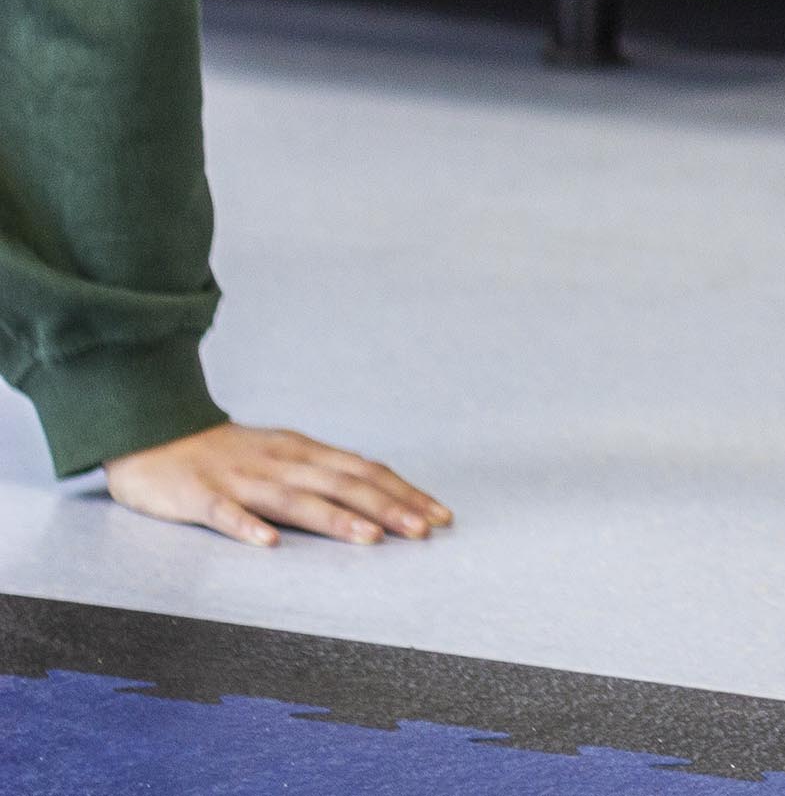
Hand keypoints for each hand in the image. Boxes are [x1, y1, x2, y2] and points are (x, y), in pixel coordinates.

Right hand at [103, 423, 452, 547]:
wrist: (153, 434)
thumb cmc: (226, 454)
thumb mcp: (284, 454)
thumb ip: (324, 474)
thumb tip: (379, 494)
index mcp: (303, 453)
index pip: (365, 472)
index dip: (404, 493)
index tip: (439, 515)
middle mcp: (280, 462)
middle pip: (341, 484)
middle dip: (387, 507)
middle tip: (424, 531)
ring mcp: (240, 479)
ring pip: (293, 498)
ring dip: (334, 518)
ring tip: (369, 538)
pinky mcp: (199, 495)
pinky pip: (224, 513)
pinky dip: (247, 526)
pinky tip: (267, 543)